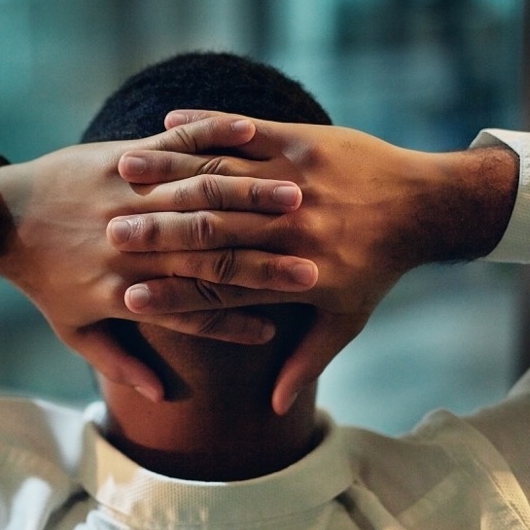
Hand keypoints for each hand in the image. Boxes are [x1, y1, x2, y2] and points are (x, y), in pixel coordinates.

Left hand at [0, 127, 319, 401]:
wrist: (2, 217)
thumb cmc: (41, 279)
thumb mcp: (74, 329)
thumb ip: (120, 363)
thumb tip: (162, 397)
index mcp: (122, 290)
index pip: (191, 309)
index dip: (233, 323)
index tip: (273, 331)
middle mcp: (130, 246)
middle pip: (207, 254)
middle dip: (262, 262)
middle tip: (311, 267)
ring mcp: (127, 198)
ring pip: (199, 198)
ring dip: (252, 197)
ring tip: (297, 202)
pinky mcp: (122, 160)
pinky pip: (174, 147)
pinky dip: (214, 139)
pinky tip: (252, 138)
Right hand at [109, 110, 516, 412]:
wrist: (424, 206)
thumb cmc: (379, 268)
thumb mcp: (347, 319)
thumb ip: (306, 362)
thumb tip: (274, 409)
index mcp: (296, 275)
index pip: (219, 290)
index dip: (171, 296)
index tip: (126, 299)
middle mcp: (292, 229)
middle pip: (208, 231)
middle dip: (154, 231)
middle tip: (106, 235)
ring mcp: (295, 180)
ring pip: (219, 176)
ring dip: (167, 172)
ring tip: (121, 174)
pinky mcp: (303, 142)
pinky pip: (245, 131)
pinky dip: (204, 125)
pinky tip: (165, 120)